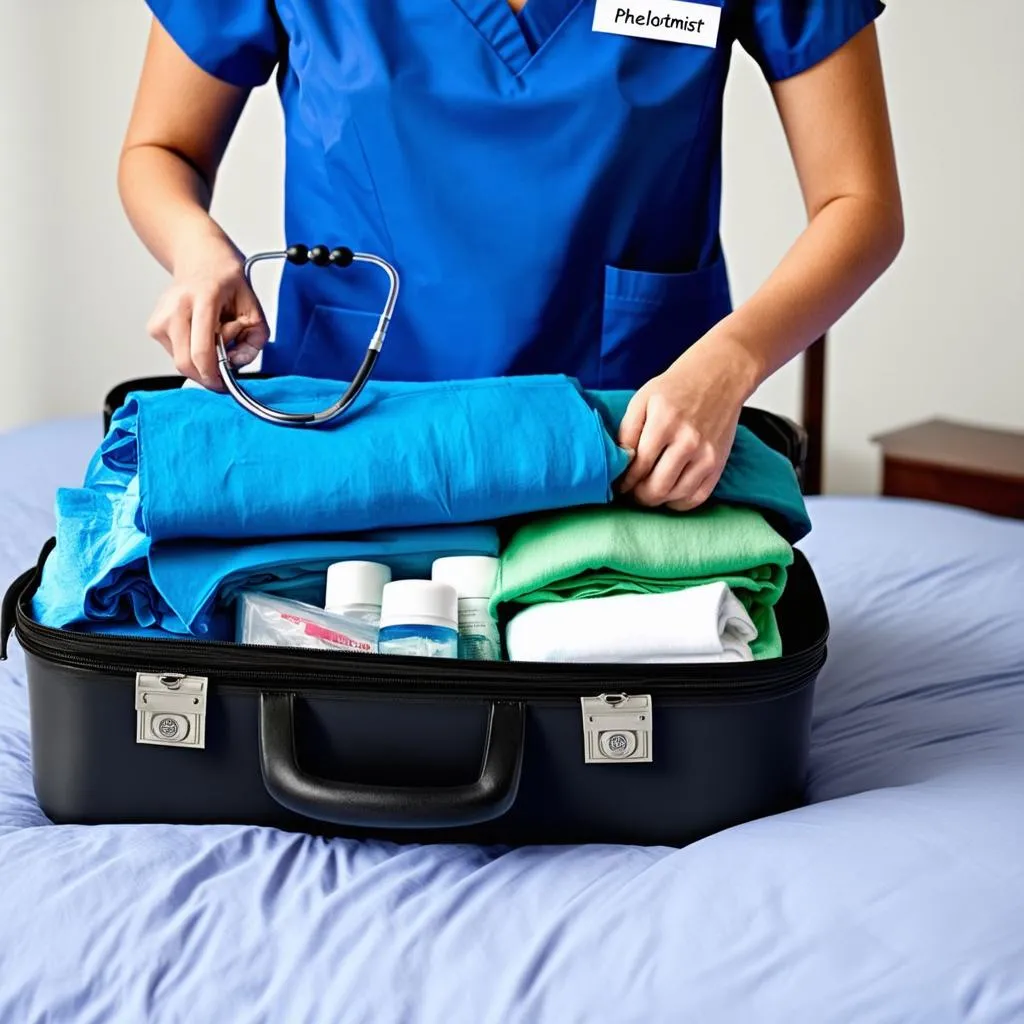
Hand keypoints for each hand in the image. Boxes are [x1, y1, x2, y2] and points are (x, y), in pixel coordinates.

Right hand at [146, 232, 269, 389]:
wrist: (200, 259)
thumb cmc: (227, 281)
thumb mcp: (254, 307)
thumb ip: (254, 338)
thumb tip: (237, 362)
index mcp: (204, 299)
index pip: (202, 351)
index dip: (214, 375)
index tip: (224, 383)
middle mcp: (177, 307)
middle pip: (186, 363)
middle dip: (207, 375)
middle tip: (223, 372)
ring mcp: (161, 317)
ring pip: (180, 362)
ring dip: (200, 363)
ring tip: (214, 341)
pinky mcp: (154, 326)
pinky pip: (175, 355)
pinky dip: (190, 354)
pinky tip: (200, 336)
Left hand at [617, 334, 758, 509]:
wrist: (719, 378)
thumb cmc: (675, 389)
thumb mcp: (642, 400)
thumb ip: (627, 431)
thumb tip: (621, 462)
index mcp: (664, 422)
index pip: (638, 466)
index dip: (624, 481)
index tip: (619, 484)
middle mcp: (687, 441)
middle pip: (656, 488)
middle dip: (638, 496)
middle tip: (631, 492)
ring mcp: (706, 455)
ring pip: (675, 496)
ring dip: (657, 500)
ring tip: (648, 491)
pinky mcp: (719, 464)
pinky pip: (697, 498)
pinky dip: (679, 502)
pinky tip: (669, 494)